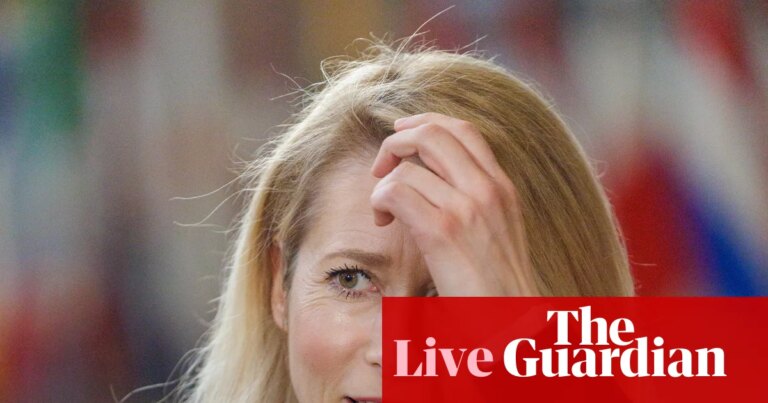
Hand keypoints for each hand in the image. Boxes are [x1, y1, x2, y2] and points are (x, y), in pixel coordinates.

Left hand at [370, 112, 537, 296]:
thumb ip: (473, 200)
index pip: (462, 129)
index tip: (401, 133)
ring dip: (383, 182)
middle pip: (431, 133)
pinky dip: (379, 200)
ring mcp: (467, 207)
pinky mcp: (443, 231)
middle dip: (395, 142)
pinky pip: (395, 191)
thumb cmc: (497, 288)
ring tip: (384, 210)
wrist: (512, 325)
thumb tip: (431, 178)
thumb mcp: (496, 232)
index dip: (424, 122)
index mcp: (501, 187)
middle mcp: (487, 189)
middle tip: (381, 168)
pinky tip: (384, 222)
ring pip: (408, 163)